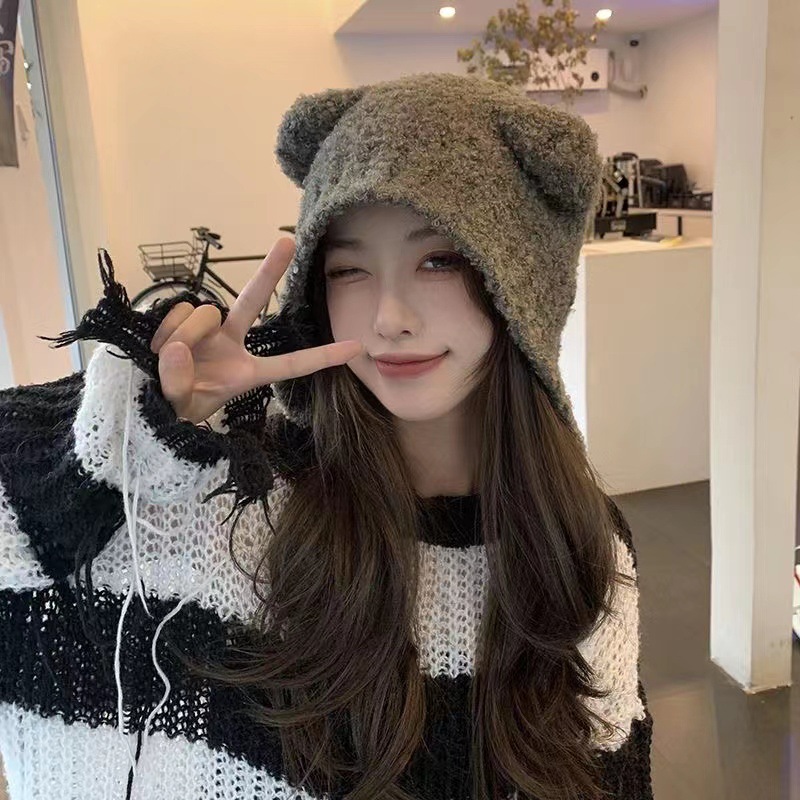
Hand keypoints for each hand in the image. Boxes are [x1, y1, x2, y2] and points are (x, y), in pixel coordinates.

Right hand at [149, 237, 361, 423]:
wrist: (148, 403)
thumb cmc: (175, 411)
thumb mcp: (183, 407)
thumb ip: (180, 382)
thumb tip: (176, 348)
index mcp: (248, 372)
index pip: (291, 364)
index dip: (322, 357)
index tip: (356, 348)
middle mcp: (231, 343)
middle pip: (251, 300)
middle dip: (269, 271)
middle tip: (287, 242)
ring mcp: (207, 329)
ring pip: (202, 313)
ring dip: (182, 334)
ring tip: (169, 359)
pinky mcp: (182, 320)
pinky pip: (176, 312)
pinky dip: (165, 329)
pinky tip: (158, 347)